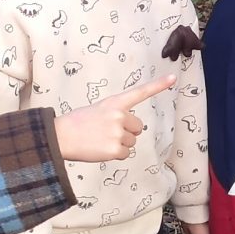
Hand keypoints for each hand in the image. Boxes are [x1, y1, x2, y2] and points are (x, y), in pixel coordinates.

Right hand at [53, 77, 177, 161]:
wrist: (61, 136)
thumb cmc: (78, 123)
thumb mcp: (98, 110)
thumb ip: (116, 114)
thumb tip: (130, 130)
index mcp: (115, 103)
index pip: (140, 92)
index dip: (158, 85)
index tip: (174, 78)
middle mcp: (119, 116)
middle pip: (138, 128)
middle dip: (127, 132)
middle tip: (107, 132)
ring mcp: (118, 133)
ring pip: (131, 142)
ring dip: (119, 144)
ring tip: (100, 140)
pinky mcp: (115, 149)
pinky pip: (125, 154)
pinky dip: (115, 155)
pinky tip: (100, 149)